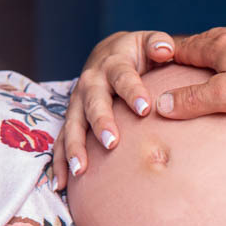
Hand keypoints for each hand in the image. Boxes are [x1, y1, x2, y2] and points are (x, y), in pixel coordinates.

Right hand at [53, 31, 173, 188]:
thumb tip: (166, 49)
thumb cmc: (137, 52)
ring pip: (73, 124)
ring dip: (75, 147)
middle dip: (101, 122)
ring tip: (81, 169)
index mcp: (113, 64)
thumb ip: (158, 44)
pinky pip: (62, 141)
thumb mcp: (148, 41)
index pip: (123, 77)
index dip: (133, 91)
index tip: (145, 108)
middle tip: (112, 142)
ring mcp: (78, 102)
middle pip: (94, 103)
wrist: (109, 54)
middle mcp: (91, 83)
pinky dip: (60, 162)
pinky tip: (61, 184)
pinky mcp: (72, 118)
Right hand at [160, 24, 225, 118]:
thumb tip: (162, 104)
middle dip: (190, 51)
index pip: (181, 48)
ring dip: (216, 50)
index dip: (166, 54)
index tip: (152, 59)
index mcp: (217, 44)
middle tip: (177, 60)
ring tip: (209, 60)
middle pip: (204, 42)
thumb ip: (194, 99)